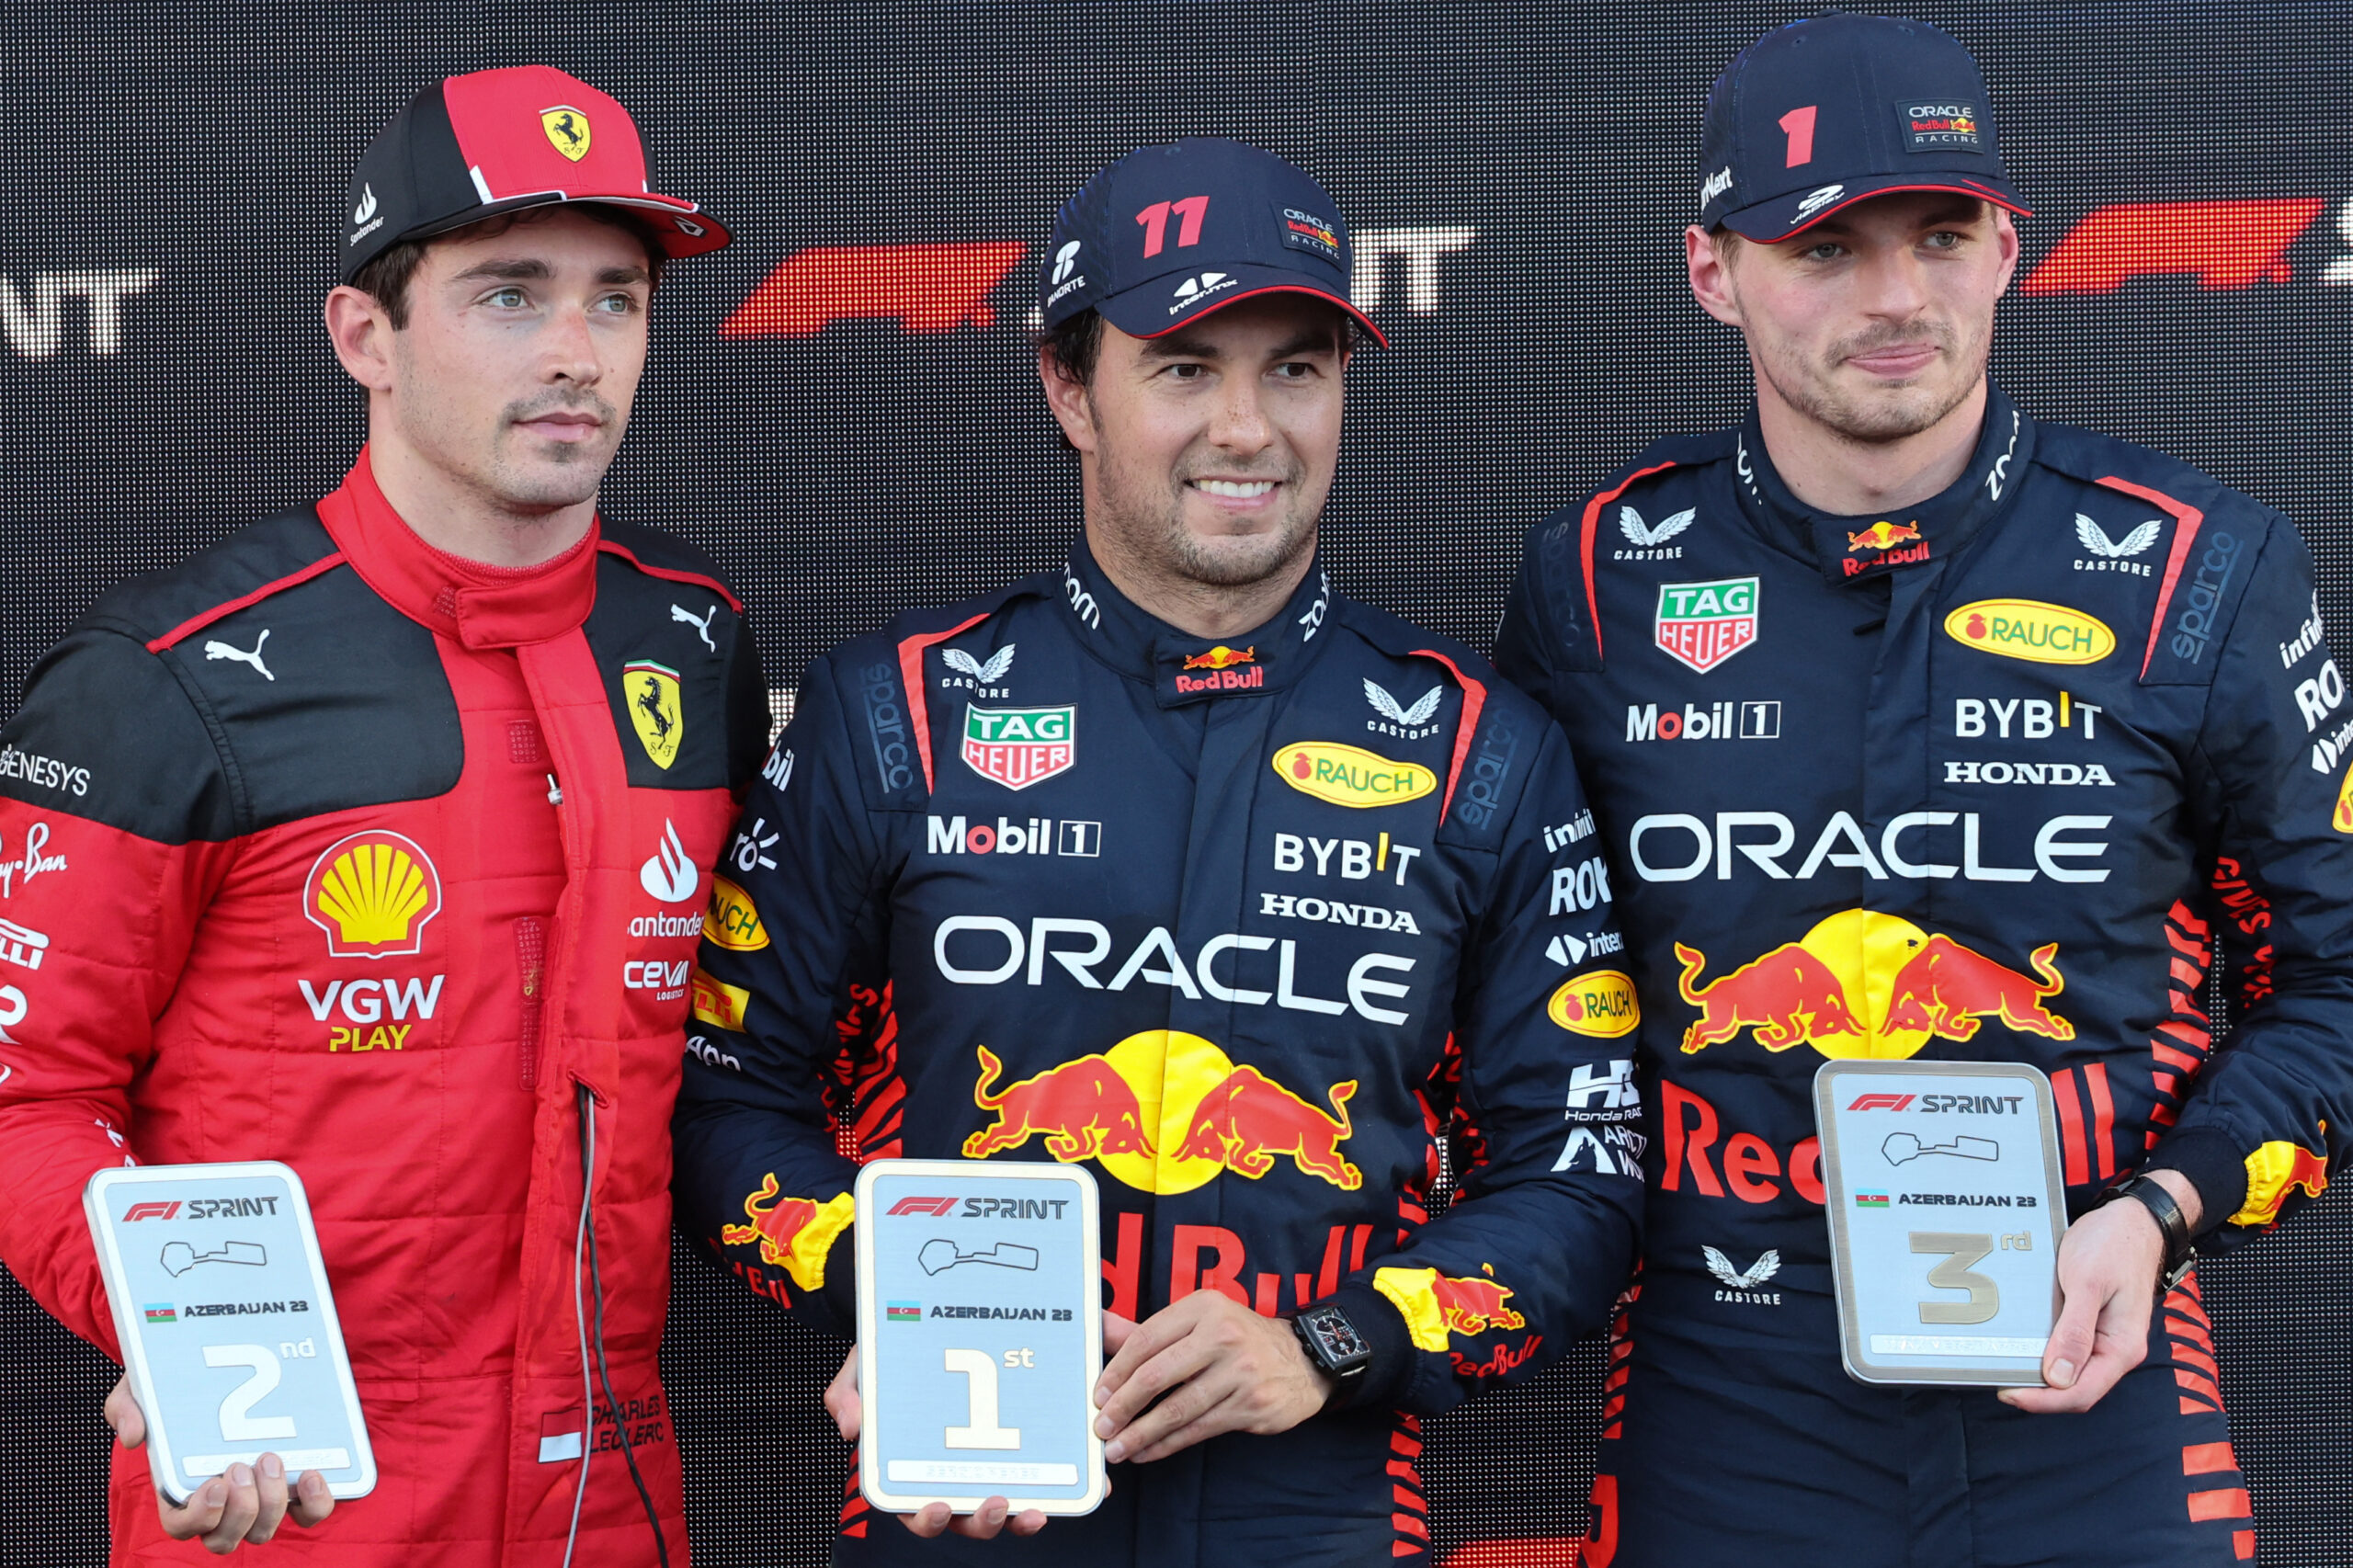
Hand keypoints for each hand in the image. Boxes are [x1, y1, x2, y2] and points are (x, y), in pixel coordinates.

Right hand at [108, 1373, 333, 1551]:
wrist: (222, 1359)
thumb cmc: (176, 1385)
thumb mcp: (141, 1389)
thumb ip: (127, 1408)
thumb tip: (133, 1435)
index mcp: (179, 1491)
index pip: (182, 1527)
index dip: (199, 1517)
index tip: (215, 1484)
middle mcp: (220, 1504)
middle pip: (225, 1538)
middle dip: (240, 1510)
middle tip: (244, 1466)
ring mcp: (258, 1498)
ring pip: (263, 1530)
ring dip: (272, 1504)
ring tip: (273, 1459)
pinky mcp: (295, 1485)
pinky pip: (308, 1514)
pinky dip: (315, 1504)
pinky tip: (314, 1475)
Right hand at [823, 1346, 1047, 1541]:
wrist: (929, 1321)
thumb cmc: (894, 1351)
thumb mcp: (863, 1366)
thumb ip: (847, 1394)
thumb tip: (851, 1427)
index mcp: (907, 1467)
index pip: (913, 1508)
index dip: (926, 1518)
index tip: (938, 1506)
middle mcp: (947, 1475)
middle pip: (962, 1519)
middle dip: (980, 1522)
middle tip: (995, 1503)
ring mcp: (982, 1465)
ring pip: (999, 1509)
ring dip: (1016, 1518)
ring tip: (1029, 1506)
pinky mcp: (1015, 1448)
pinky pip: (1033, 1477)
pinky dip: (1048, 1488)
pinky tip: (1065, 1484)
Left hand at [1093, 1295, 1333, 1463]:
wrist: (1302, 1361)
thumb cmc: (1237, 1340)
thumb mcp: (1197, 1321)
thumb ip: (1146, 1330)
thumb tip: (1097, 1324)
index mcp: (1203, 1307)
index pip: (1146, 1339)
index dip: (1116, 1370)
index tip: (1097, 1394)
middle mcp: (1222, 1335)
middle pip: (1158, 1374)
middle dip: (1123, 1406)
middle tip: (1101, 1426)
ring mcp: (1240, 1372)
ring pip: (1177, 1409)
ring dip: (1141, 1433)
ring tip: (1117, 1448)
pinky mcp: (1251, 1404)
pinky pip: (1198, 1429)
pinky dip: (1167, 1444)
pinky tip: (1147, 1451)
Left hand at [2001, 1170, 2200, 1413]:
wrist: (2132, 1220)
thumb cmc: (2114, 1245)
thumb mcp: (2088, 1284)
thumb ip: (2075, 1332)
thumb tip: (2058, 1378)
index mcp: (2122, 1348)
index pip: (2082, 1393)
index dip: (2044, 1401)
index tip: (2009, 1393)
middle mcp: (2116, 1351)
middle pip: (2076, 1389)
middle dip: (2039, 1393)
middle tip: (1999, 1379)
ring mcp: (2106, 1339)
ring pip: (2072, 1373)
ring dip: (2041, 1376)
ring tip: (2006, 1367)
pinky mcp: (2094, 1326)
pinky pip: (2070, 1351)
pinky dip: (2046, 1354)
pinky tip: (2024, 1346)